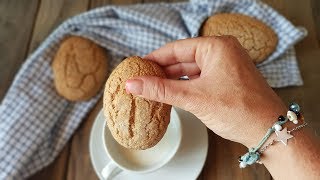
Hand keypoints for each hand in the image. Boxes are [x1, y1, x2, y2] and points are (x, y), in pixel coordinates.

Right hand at [125, 36, 285, 146]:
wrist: (268, 131)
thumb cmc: (240, 110)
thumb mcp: (194, 98)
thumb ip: (161, 90)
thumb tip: (134, 84)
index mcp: (216, 47)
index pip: (176, 48)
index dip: (154, 58)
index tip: (137, 67)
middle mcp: (222, 52)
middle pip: (183, 59)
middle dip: (162, 71)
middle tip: (141, 80)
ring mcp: (225, 66)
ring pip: (191, 70)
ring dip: (172, 80)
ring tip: (152, 89)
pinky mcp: (226, 80)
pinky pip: (200, 79)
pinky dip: (185, 86)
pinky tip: (172, 94)